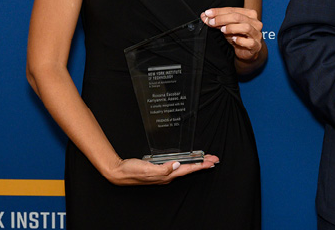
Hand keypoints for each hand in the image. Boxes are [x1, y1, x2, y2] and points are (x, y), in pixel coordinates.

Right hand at [104, 154, 219, 185]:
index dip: (201, 165)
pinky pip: (176, 166)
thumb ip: (163, 169)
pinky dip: (185, 163)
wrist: (119, 172)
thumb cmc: (132, 170)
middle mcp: (167, 175)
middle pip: (189, 169)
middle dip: (203, 164)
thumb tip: (177, 165)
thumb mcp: (148, 169)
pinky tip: (187, 161)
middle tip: (215, 159)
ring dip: (196, 163)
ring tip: (206, 159)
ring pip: (184, 167)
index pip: (188, 169)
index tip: (212, 161)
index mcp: (167, 175)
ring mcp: (163, 173)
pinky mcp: (159, 169)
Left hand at [201, 7, 264, 62]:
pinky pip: (250, 42)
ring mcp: (257, 34)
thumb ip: (218, 21)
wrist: (248, 51)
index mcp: (249, 14)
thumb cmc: (238, 36)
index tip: (208, 13)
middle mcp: (255, 23)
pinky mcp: (256, 46)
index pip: (233, 10)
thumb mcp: (227, 27)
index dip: (219, 11)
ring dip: (232, 28)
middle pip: (238, 17)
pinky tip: (234, 40)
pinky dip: (240, 40)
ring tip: (222, 30)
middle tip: (211, 22)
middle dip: (222, 19)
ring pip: (246, 27)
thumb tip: (204, 16)